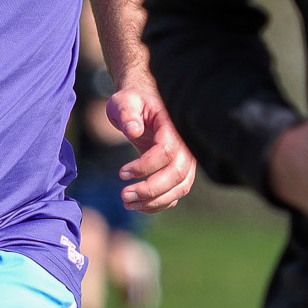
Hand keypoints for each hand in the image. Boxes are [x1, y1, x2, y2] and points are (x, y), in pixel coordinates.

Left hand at [106, 76, 196, 211]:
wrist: (145, 102)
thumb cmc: (133, 101)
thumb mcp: (125, 102)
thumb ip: (127, 113)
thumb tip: (133, 130)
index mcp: (173, 126)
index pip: (166, 152)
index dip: (145, 166)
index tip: (121, 173)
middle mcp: (185, 144)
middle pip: (177, 174)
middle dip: (151, 189)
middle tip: (124, 196)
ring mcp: (186, 158)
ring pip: (180, 187)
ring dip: (156, 200)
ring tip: (128, 204)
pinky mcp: (180, 169)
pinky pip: (177, 192)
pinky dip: (161, 203)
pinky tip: (139, 206)